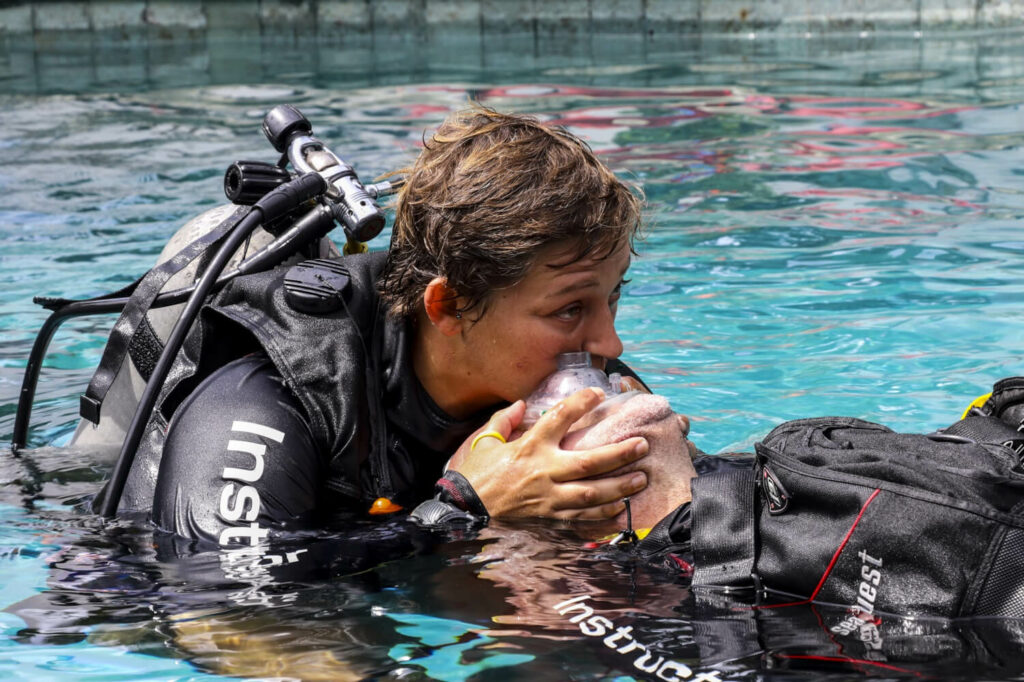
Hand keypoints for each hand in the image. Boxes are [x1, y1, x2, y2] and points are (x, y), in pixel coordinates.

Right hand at [447, 388, 649, 520]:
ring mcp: (548, 499)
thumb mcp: (486, 442)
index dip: (581, 403)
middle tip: (642, 445)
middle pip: (589, 462)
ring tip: (641, 478)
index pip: (559, 418)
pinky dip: (603, 515)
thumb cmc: (477, 474)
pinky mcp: (549, 519)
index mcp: (529, 447)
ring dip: (620, 487)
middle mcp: (543, 472)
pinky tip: (620, 508)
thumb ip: (504, 420)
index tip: (598, 393)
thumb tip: (520, 404)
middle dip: (620, 454)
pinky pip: (582, 518)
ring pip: (592, 494)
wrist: (465, 510)